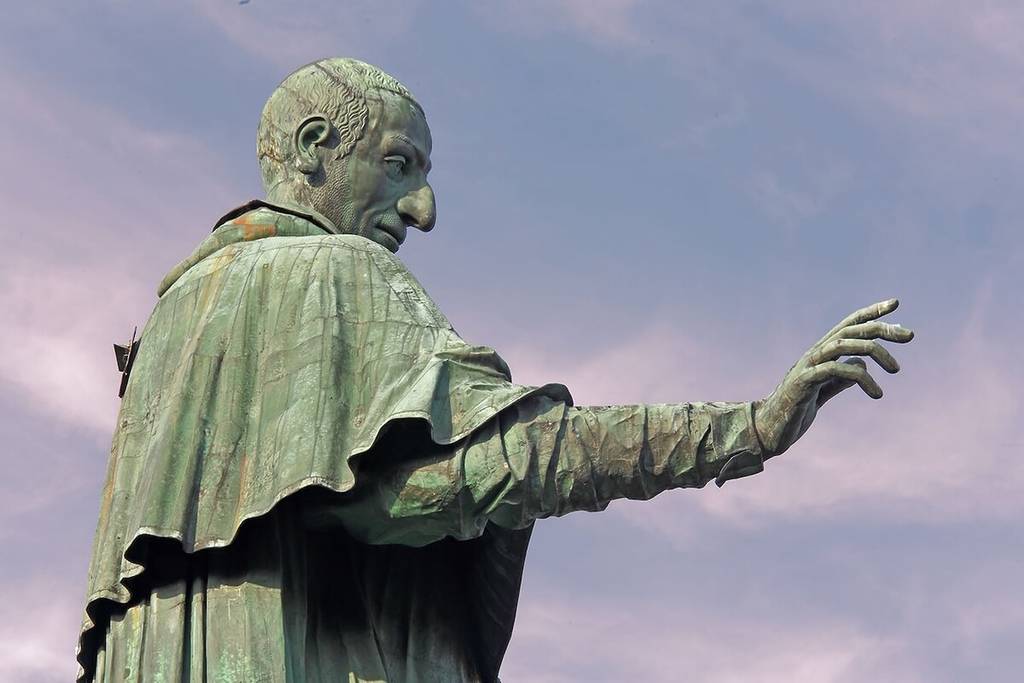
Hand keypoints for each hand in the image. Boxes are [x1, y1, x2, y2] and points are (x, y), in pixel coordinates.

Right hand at [754, 298, 913, 456]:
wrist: (768, 431)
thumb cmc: (794, 411)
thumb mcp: (823, 392)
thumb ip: (840, 378)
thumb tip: (862, 365)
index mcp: (820, 354)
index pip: (848, 325)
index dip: (871, 312)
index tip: (895, 304)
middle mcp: (814, 354)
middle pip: (851, 330)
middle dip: (882, 328)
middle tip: (910, 336)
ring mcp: (807, 366)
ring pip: (845, 344)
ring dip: (877, 353)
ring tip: (896, 370)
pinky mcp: (803, 382)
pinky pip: (836, 369)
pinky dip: (861, 378)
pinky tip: (877, 393)